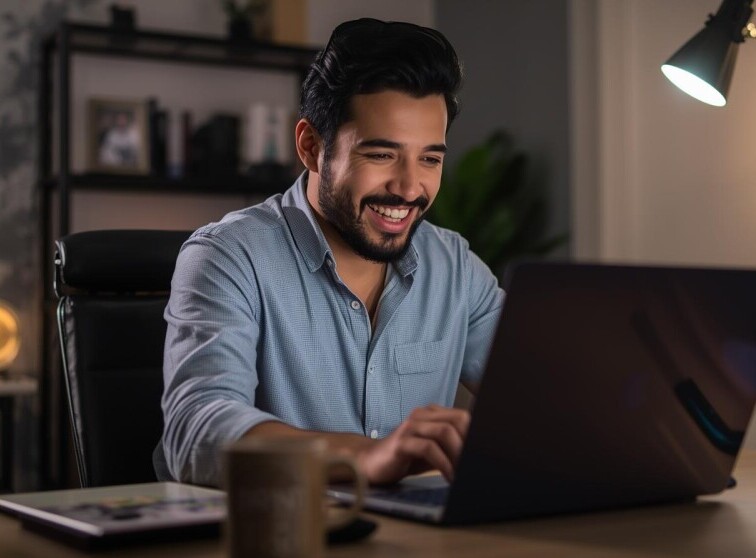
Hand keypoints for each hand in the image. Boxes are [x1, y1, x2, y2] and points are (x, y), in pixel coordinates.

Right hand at [356, 405, 470, 484]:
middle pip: (458, 420)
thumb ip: (451, 448)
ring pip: (445, 432)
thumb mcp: (433, 451)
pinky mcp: (401, 442)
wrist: (371, 464)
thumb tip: (477, 455)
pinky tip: (448, 477)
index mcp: (432, 414)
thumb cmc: (405, 458)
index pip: (463, 416)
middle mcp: (422, 415)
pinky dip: (443, 464)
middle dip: (469, 443)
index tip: (483, 455)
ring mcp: (411, 427)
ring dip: (458, 455)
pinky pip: (428, 448)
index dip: (476, 434)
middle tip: (474, 465)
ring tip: (462, 474)